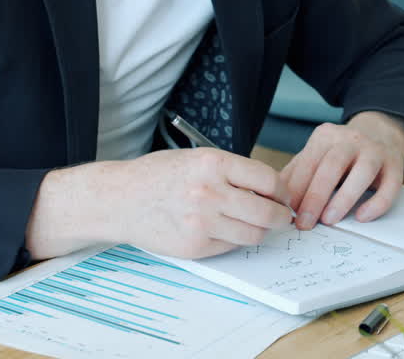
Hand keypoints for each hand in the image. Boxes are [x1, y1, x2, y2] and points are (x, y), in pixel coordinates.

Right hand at [108, 148, 292, 257]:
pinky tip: (222, 229)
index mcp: (213, 164)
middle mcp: (210, 192)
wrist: (121, 199)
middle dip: (280, 217)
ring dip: (259, 231)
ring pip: (253, 234)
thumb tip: (271, 190)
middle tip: (279, 217)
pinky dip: (233, 240)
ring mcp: (202, 222)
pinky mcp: (195, 246)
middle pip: (267, 213)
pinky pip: (231, 246)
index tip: (282, 196)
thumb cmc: (159, 176)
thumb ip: (232, 171)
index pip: (269, 180)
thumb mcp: (197, 159)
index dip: (282, 191)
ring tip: (252, 223)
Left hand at [280, 111, 403, 230]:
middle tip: (304, 223)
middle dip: (315, 197)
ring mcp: (376, 150)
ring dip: (343, 198)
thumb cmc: (342, 151)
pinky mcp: (396, 165)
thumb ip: (297, 171)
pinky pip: (390, 185)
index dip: (296, 188)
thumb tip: (273, 197)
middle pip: (331, 166)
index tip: (286, 212)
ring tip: (329, 220)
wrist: (381, 131)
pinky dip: (376, 203)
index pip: (308, 162)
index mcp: (326, 136)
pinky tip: (362, 217)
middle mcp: (351, 139)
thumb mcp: (318, 153)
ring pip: (362, 172)